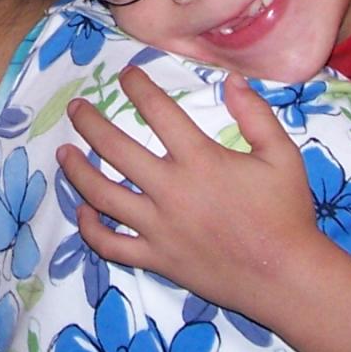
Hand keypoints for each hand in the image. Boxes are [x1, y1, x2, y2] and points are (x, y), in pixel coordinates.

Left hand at [56, 69, 326, 317]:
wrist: (286, 276)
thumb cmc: (287, 213)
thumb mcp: (282, 155)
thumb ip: (256, 114)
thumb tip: (231, 80)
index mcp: (200, 160)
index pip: (158, 112)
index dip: (138, 88)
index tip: (127, 75)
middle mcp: (170, 191)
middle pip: (115, 149)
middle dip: (89, 123)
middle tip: (76, 108)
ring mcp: (159, 228)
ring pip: (102, 195)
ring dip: (77, 171)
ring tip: (63, 153)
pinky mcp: (156, 259)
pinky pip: (111, 245)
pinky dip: (91, 228)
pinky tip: (83, 211)